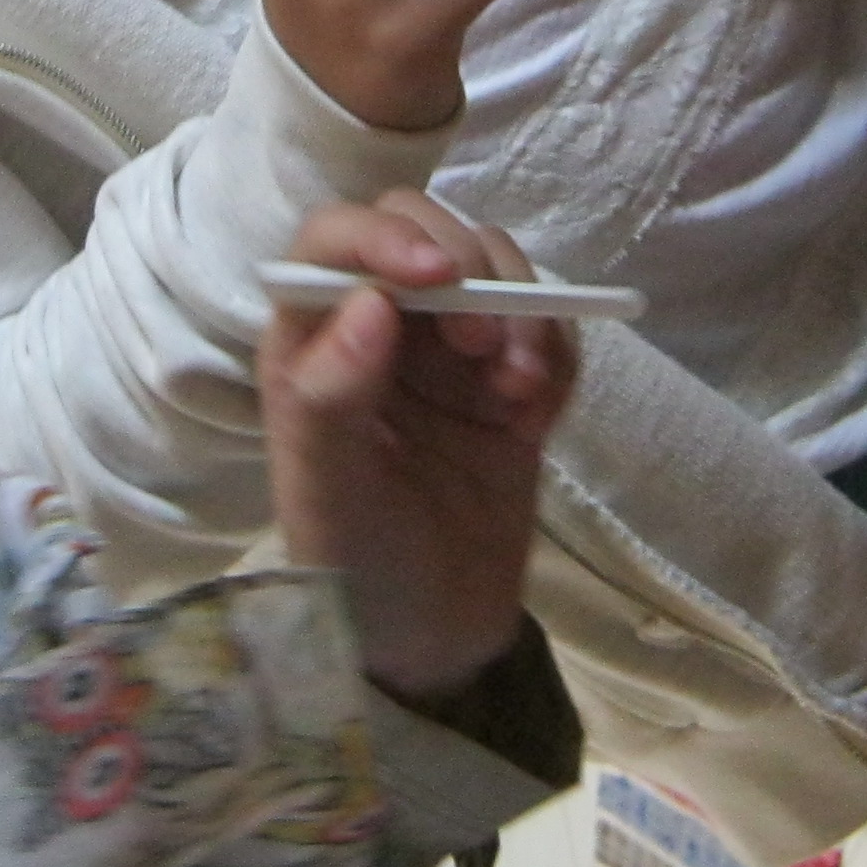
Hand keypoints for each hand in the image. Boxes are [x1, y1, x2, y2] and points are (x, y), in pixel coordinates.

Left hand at [260, 193, 574, 704]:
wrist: (432, 637)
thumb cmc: (354, 565)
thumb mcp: (327, 493)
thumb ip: (331, 397)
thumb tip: (368, 303)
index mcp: (310, 339)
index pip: (334, 239)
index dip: (384, 237)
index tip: (437, 275)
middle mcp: (376, 324)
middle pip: (424, 228)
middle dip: (468, 269)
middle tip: (482, 347)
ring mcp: (447, 348)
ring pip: (495, 266)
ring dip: (522, 311)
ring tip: (519, 395)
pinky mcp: (508, 378)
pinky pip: (548, 324)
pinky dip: (556, 355)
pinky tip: (538, 418)